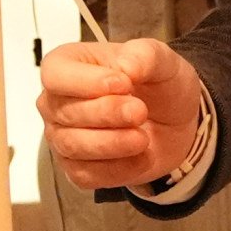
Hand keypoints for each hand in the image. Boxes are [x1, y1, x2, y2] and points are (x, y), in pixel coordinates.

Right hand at [38, 37, 205, 191]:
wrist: (175, 123)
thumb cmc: (158, 86)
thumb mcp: (162, 61)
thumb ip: (146, 55)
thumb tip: (126, 65)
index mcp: (67, 65)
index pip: (56, 74)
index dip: (86, 82)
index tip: (123, 84)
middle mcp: (56, 102)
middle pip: (65, 112)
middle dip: (108, 113)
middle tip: (140, 111)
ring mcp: (62, 137)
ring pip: (73, 145)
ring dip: (113, 143)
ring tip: (144, 137)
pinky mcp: (76, 168)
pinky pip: (86, 174)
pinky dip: (119, 168)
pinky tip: (141, 156)